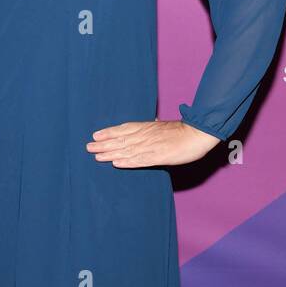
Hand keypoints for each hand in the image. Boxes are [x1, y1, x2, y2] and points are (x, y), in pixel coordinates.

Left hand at [86, 119, 220, 166]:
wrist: (198, 133)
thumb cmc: (183, 131)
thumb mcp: (164, 126)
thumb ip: (154, 127)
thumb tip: (151, 123)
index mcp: (147, 127)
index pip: (123, 129)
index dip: (108, 132)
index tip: (95, 135)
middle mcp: (145, 136)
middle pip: (120, 140)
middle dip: (103, 144)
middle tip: (88, 147)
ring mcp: (151, 146)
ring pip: (126, 150)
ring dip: (110, 153)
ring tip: (96, 156)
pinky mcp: (158, 157)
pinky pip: (139, 160)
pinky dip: (127, 162)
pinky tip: (116, 163)